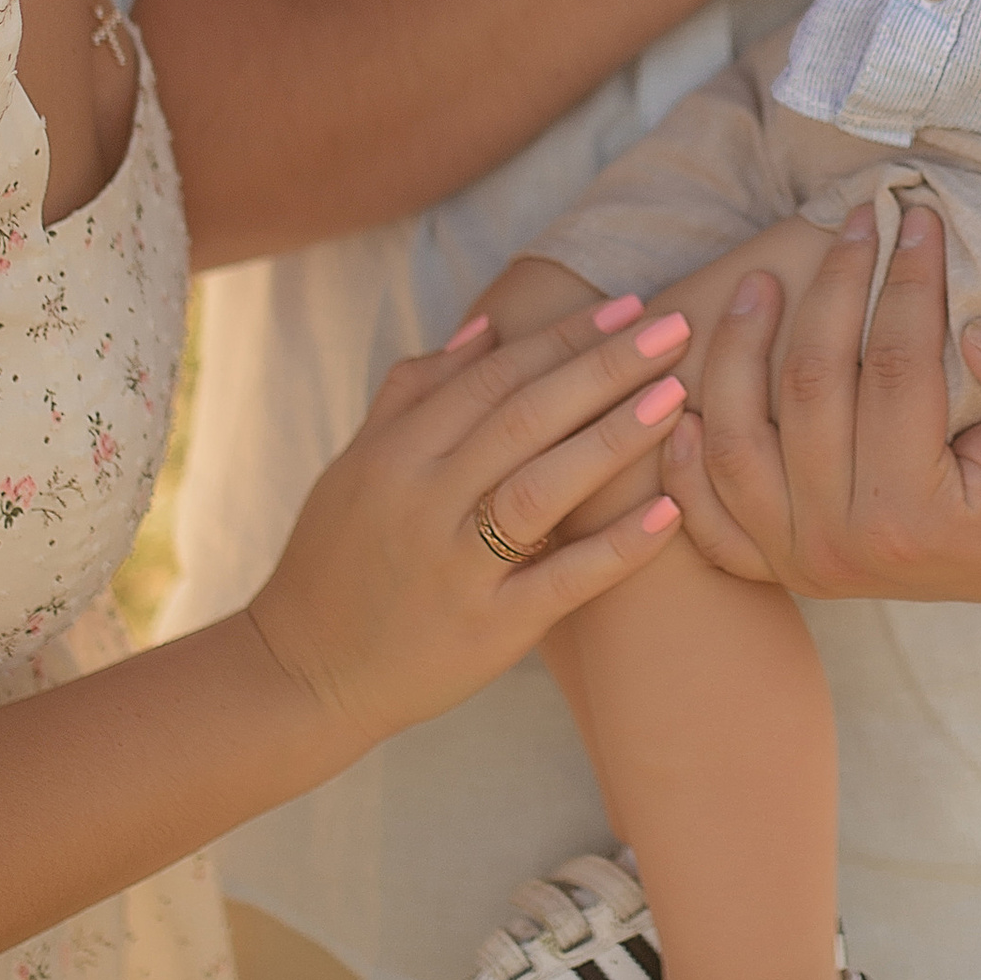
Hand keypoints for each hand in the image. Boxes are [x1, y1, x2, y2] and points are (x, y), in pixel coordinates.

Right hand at [249, 301, 687, 752]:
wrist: (304, 672)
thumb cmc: (337, 559)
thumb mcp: (357, 466)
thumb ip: (414, 393)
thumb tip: (483, 326)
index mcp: (394, 455)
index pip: (491, 377)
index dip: (562, 337)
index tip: (626, 306)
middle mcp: (423, 503)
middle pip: (524, 417)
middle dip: (603, 366)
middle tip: (673, 328)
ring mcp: (456, 568)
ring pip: (542, 488)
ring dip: (613, 438)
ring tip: (676, 397)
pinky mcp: (487, 630)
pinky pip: (562, 581)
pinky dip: (617, 546)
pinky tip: (669, 513)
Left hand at [660, 203, 980, 605]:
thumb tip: (979, 332)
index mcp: (916, 520)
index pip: (896, 370)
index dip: (909, 281)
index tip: (919, 213)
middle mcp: (842, 550)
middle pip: (808, 389)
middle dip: (830, 286)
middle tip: (854, 219)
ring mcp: (801, 563)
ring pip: (734, 440)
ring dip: (735, 352)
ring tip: (758, 281)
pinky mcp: (780, 566)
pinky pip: (709, 514)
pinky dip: (688, 460)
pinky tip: (686, 394)